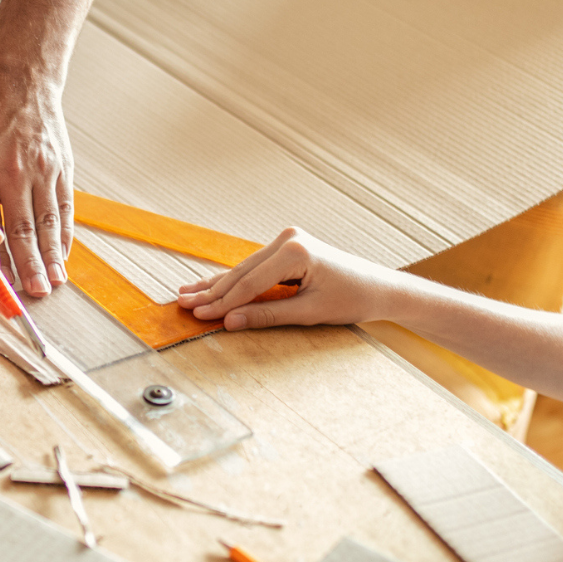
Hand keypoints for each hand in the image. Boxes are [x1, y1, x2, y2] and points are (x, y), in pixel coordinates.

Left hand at [0, 72, 71, 297]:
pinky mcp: (63, 167)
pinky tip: (62, 253)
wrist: (22, 77)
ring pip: (50, 223)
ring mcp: (48, 171)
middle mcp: (25, 173)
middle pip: (27, 230)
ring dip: (51, 257)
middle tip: (31, 294)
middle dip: (30, 266)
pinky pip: (65, 208)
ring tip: (52, 283)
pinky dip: (64, 234)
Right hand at [176, 227, 395, 329]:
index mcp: (295, 251)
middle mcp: (288, 239)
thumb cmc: (352, 299)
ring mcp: (287, 240)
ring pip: (244, 268)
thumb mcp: (308, 313)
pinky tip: (211, 285)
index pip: (249, 283)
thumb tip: (229, 322)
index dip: (222, 303)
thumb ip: (266, 315)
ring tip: (187, 294)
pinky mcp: (288, 247)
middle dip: (212, 292)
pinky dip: (235, 280)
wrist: (379, 288)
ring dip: (217, 285)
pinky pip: (255, 267)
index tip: (199, 316)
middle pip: (242, 272)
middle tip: (183, 305)